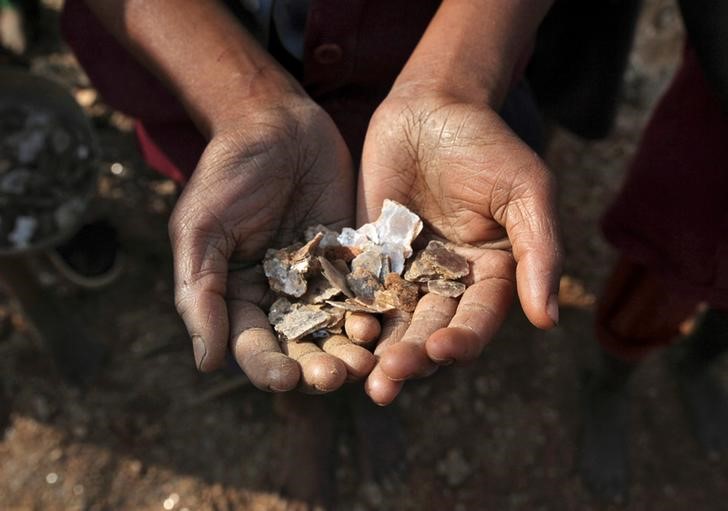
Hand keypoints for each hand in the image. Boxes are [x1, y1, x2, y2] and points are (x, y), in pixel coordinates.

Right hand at [170, 94, 373, 392]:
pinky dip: (373, 309)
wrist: (275, 123)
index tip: (286, 379)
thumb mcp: (201, 231)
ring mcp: (319, 277)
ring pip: (337, 325)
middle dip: (317, 365)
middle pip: (301, 344)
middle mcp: (281, 295)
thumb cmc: (227, 174)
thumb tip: (206, 363)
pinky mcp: (351, 256)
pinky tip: (383, 320)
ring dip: (350, 347)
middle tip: (337, 375)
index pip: (254, 345)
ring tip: (367, 359)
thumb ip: (201, 294)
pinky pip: (364, 290)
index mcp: (239, 296)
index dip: (268, 367)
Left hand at [358, 90, 562, 403]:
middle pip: (432, 329)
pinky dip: (350, 312)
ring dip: (380, 350)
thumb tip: (547, 320)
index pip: (478, 318)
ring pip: (394, 320)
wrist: (432, 107)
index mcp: (490, 274)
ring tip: (363, 376)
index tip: (444, 350)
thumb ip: (539, 252)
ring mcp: (406, 270)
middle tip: (389, 380)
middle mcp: (448, 281)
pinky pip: (359, 289)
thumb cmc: (488, 145)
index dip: (464, 338)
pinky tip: (337, 331)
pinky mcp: (370, 255)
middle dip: (413, 356)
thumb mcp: (526, 192)